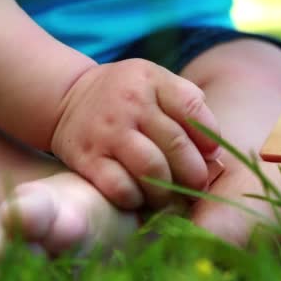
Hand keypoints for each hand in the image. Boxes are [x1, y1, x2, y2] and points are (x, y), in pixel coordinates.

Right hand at [51, 58, 219, 208]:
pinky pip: (120, 187)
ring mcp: (108, 132)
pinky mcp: (87, 158)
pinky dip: (136, 199)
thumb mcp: (156, 83)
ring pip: (151, 169)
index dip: (208, 137)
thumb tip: (213, 150)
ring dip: (167, 191)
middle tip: (197, 187)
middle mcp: (130, 104)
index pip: (191, 108)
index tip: (211, 155)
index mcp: (153, 81)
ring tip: (171, 198)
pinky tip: (140, 198)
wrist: (68, 97)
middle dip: (194, 173)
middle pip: (176, 144)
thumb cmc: (127, 96)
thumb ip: (187, 105)